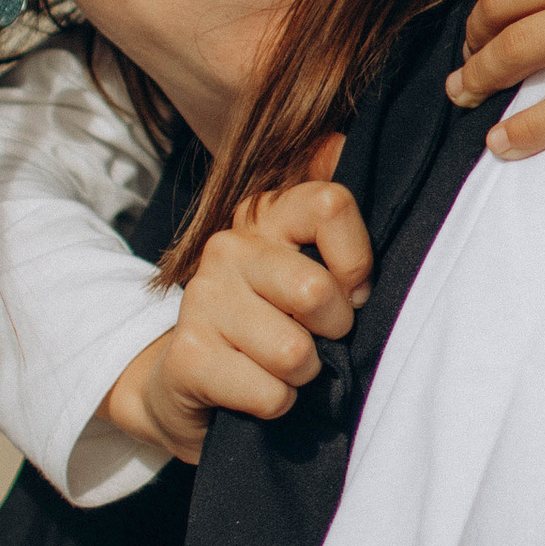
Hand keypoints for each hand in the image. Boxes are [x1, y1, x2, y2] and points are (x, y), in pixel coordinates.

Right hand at [100, 140, 369, 464]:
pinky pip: (270, 393)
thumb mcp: (308, 267)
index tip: (351, 289)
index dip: (356, 260)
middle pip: (316, 290)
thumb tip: (338, 140)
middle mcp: (228, 248)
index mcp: (264, 217)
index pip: (330, 204)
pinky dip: (276, 405)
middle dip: (333, 332)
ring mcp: (202, 299)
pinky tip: (254, 394)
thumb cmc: (269, 326)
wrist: (189, 386)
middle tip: (315, 338)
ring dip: (303, 376)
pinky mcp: (188, 356)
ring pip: (295, 352)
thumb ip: (329, 214)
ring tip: (282, 369)